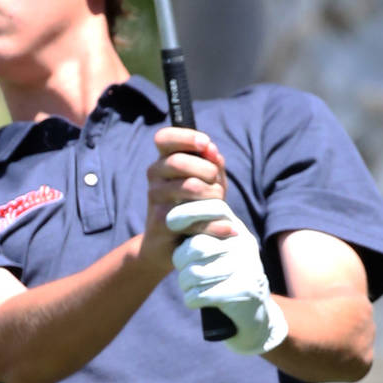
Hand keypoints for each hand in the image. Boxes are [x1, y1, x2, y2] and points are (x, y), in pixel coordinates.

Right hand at [138, 128, 226, 274]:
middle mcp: (154, 177)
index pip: (164, 138)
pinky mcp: (161, 223)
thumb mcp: (207, 183)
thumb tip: (212, 150)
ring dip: (214, 198)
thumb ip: (212, 164)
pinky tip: (228, 229)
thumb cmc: (192, 207)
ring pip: (190, 188)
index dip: (185, 137)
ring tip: (219, 208)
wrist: (169, 246)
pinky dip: (216, 224)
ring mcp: (155, 200)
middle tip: (216, 187)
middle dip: (207, 172)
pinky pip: (194, 219)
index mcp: (163, 161)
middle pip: (178, 162)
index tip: (206, 144)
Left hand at [166, 200, 288, 354]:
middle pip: (196, 246)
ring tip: (189, 285)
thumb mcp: (218, 246)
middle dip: (180, 260)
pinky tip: (195, 299)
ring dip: (184, 283)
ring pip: (194, 273)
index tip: (170, 222)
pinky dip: (191, 299)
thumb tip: (170, 215)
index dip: (189, 211)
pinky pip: (199, 295)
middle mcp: (244, 244)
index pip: (215, 207)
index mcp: (237, 229)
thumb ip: (201, 230)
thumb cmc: (225, 272)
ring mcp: (246, 267)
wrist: (254, 310)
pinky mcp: (242, 291)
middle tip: (182, 268)